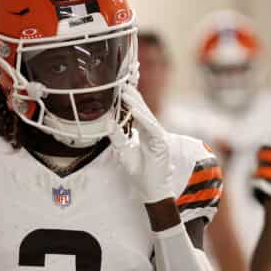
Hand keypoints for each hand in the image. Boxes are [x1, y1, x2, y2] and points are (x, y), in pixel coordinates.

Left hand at [110, 85, 174, 204]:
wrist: (150, 188)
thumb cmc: (140, 171)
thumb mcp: (123, 151)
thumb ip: (117, 137)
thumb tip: (108, 123)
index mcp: (144, 132)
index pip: (137, 112)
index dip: (129, 99)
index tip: (119, 86)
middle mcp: (152, 131)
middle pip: (142, 109)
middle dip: (133, 95)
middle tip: (121, 81)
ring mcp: (158, 136)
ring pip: (147, 116)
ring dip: (136, 104)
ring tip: (126, 92)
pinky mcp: (162, 143)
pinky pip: (152, 128)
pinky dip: (143, 119)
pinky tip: (135, 111)